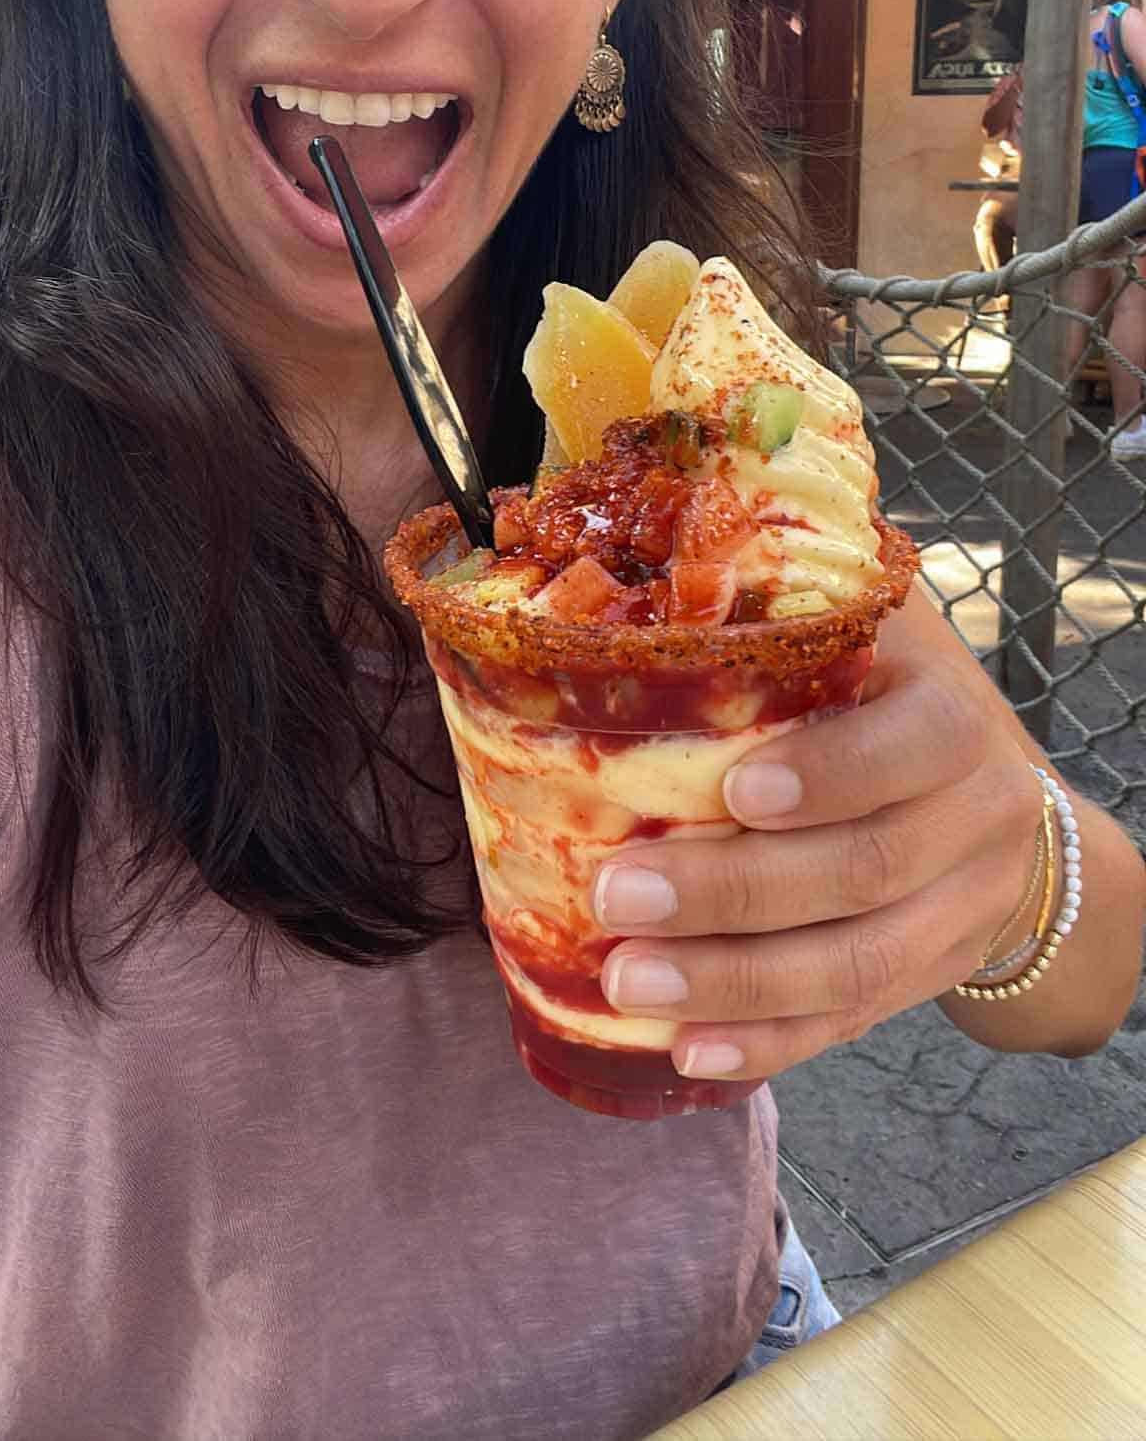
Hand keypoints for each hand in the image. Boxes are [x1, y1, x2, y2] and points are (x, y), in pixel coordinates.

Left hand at [591, 588, 1043, 1082]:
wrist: (993, 793)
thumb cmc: (884, 688)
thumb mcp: (860, 628)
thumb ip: (781, 607)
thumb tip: (635, 561)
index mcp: (952, 716)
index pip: (909, 748)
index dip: (831, 774)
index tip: (734, 791)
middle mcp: (978, 817)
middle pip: (864, 870)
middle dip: (734, 892)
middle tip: (618, 895)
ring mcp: (962, 910)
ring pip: (857, 966)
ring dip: (735, 985)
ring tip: (628, 982)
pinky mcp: (930, 976)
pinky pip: (851, 1024)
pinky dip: (769, 1043)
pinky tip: (690, 1052)